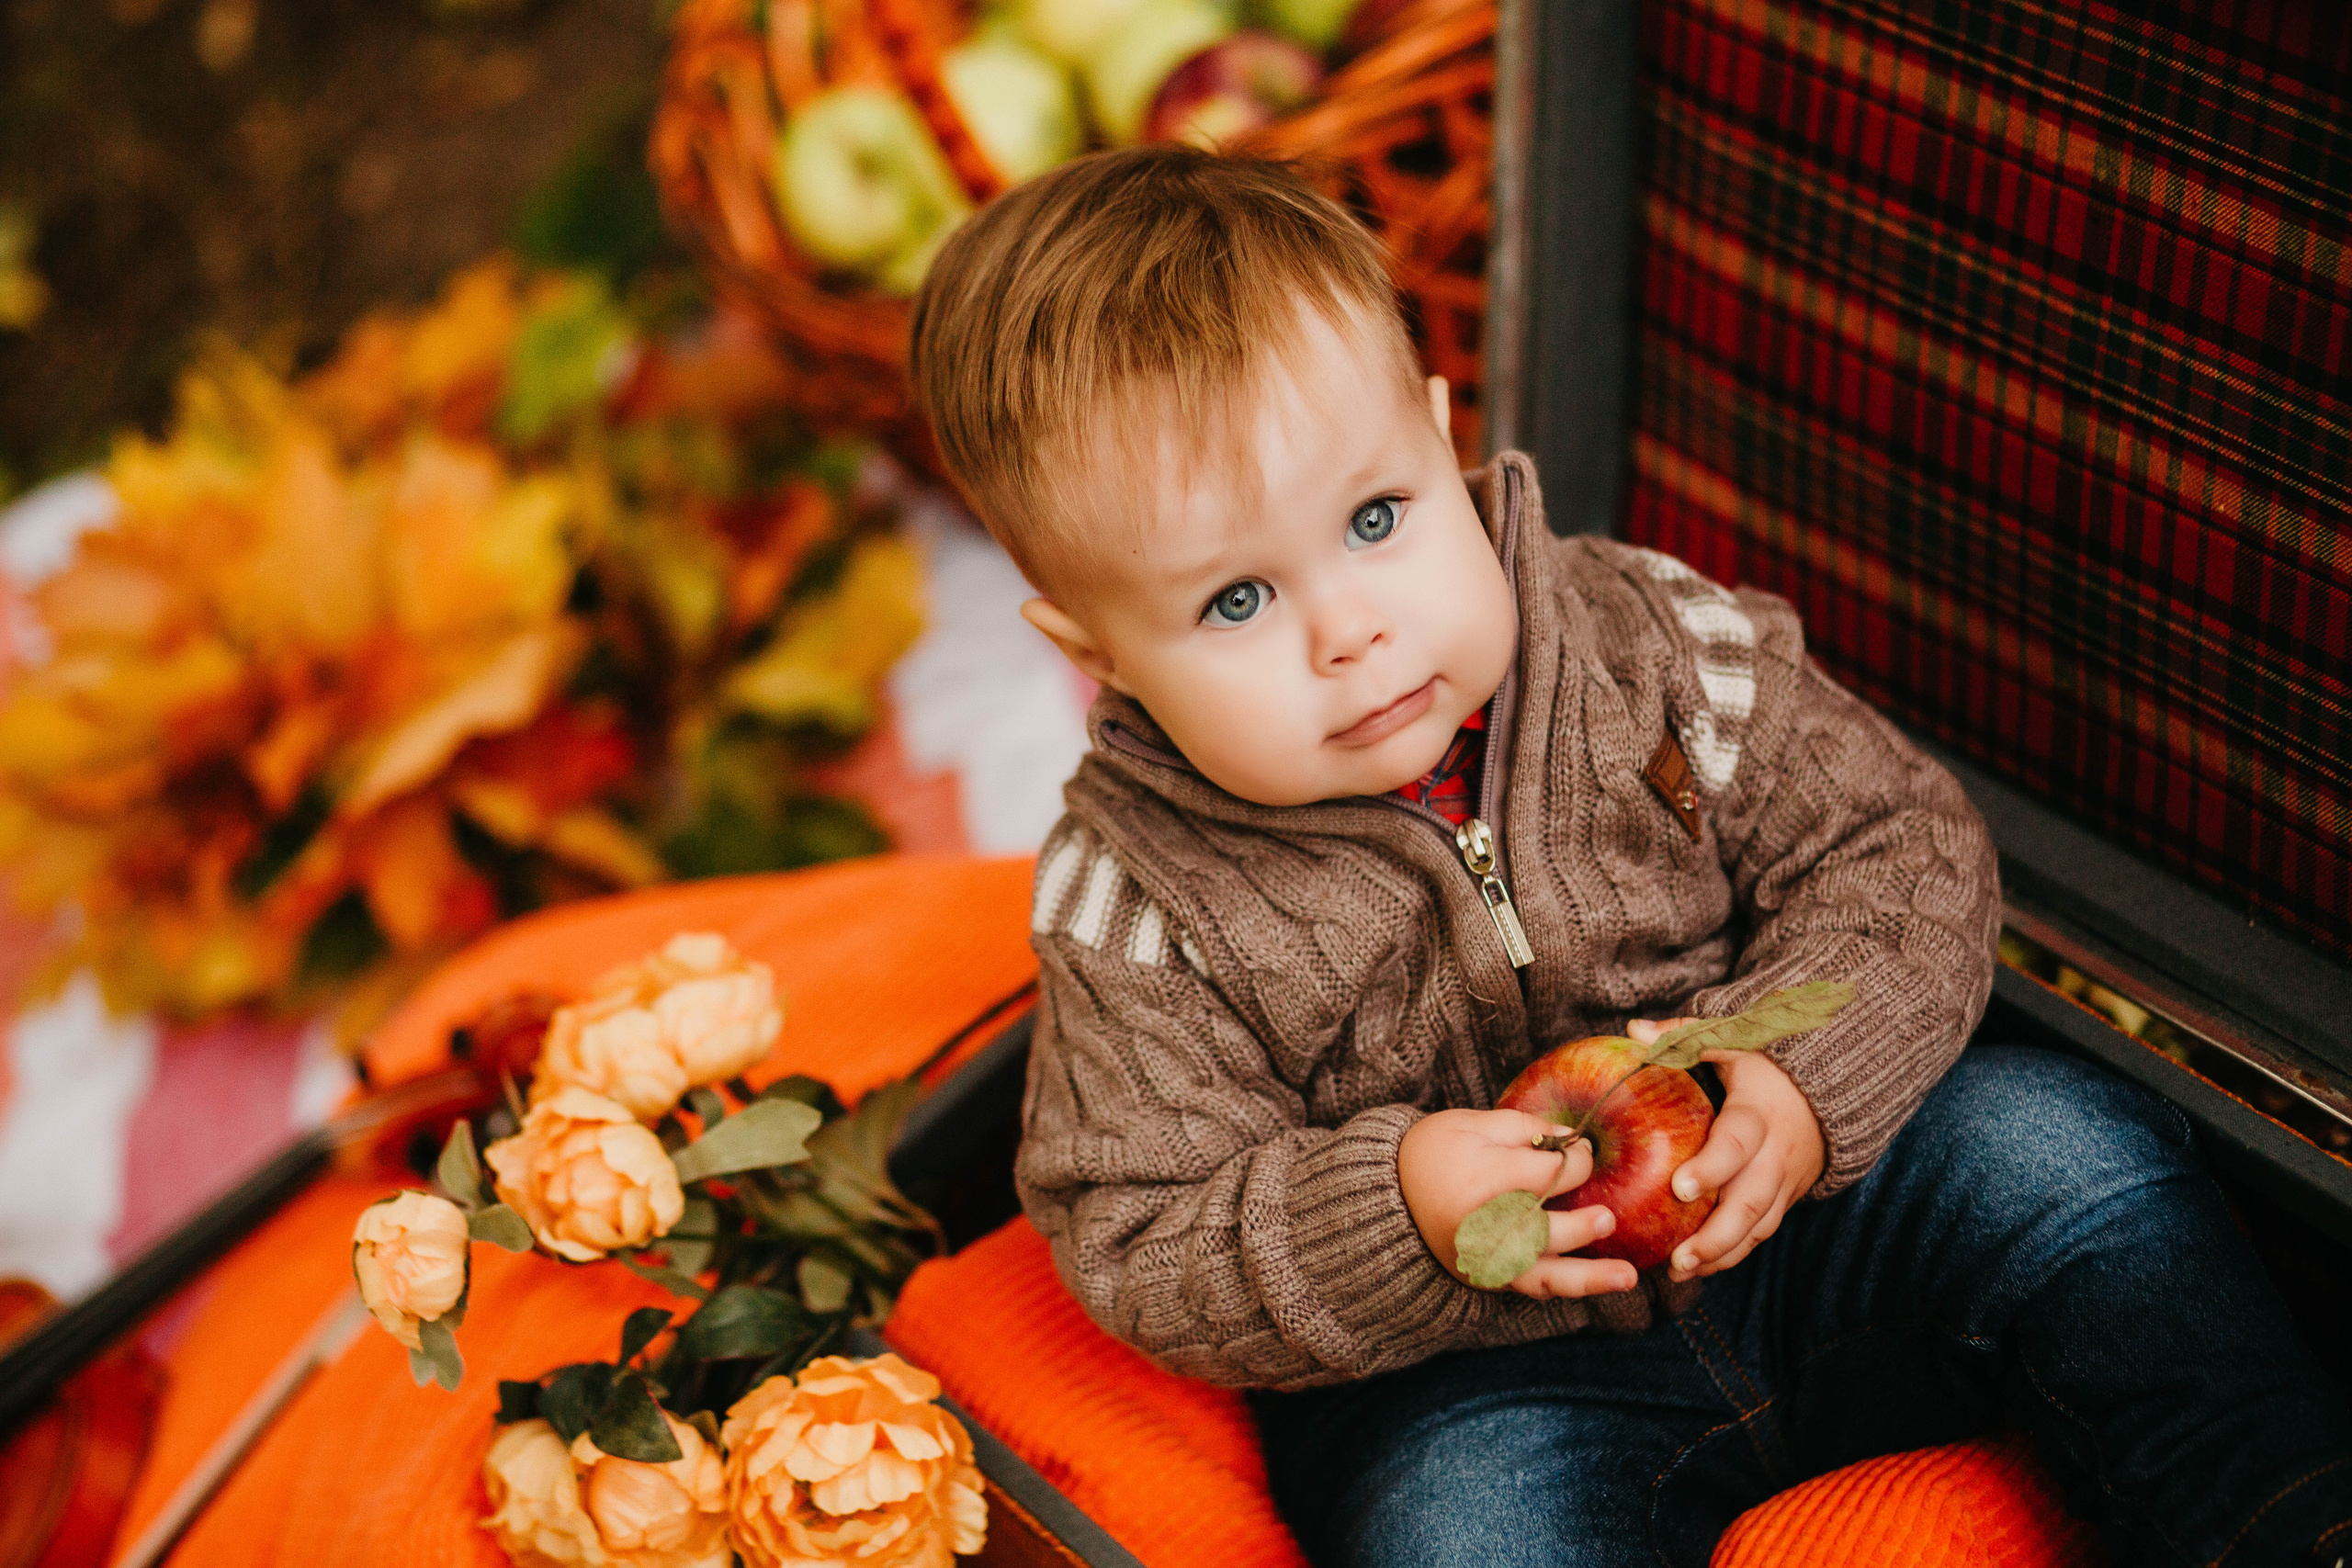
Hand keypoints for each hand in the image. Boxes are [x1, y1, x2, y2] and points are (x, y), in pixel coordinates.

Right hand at [1398, 1108, 1640, 1299]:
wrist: (1387, 1194)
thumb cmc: (1433, 1150)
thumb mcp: (1472, 1123)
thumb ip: (1525, 1128)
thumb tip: (1573, 1138)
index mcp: (1483, 1180)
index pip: (1548, 1175)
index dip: (1575, 1161)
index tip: (1580, 1151)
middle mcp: (1484, 1226)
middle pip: (1548, 1229)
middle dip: (1582, 1222)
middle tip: (1607, 1216)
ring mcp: (1484, 1258)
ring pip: (1544, 1274)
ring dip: (1589, 1277)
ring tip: (1628, 1277)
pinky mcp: (1486, 1277)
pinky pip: (1530, 1287)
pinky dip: (1562, 1287)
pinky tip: (1596, 1284)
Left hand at [1626, 1017, 1824, 1282]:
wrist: (1822, 1092)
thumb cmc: (1762, 1066)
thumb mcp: (1730, 1039)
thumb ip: (1683, 1036)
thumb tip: (1633, 1031)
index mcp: (1758, 1113)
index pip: (1738, 1143)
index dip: (1714, 1167)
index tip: (1681, 1189)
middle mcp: (1776, 1154)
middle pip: (1752, 1201)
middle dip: (1717, 1234)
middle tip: (1678, 1257)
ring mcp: (1784, 1181)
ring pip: (1759, 1226)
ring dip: (1722, 1253)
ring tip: (1680, 1270)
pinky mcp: (1783, 1199)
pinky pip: (1761, 1233)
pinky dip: (1732, 1254)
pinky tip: (1697, 1269)